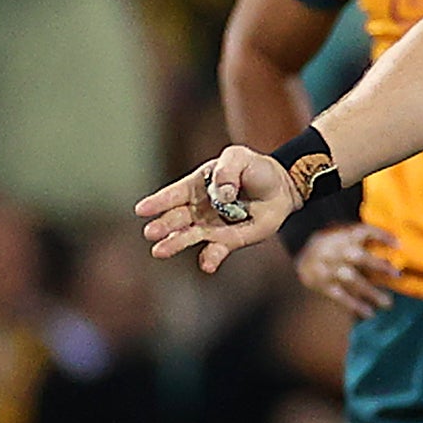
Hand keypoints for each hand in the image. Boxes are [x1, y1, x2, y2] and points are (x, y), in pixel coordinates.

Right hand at [140, 146, 296, 272]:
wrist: (281, 188)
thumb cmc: (254, 169)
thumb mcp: (239, 158)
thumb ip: (227, 170)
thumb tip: (221, 195)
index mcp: (197, 186)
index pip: (174, 194)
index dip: (158, 202)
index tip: (142, 210)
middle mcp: (200, 208)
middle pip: (177, 218)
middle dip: (163, 225)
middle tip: (151, 233)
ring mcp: (212, 226)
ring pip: (190, 236)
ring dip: (175, 243)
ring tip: (160, 251)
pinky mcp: (229, 240)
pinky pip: (216, 251)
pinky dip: (211, 258)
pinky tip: (207, 265)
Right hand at [298, 223, 400, 318]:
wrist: (302, 261)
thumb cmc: (332, 246)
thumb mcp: (343, 234)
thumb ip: (363, 238)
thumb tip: (397, 247)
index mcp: (342, 234)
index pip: (364, 231)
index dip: (382, 235)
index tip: (399, 244)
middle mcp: (335, 250)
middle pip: (359, 257)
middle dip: (379, 266)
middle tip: (397, 274)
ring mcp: (328, 269)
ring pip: (352, 280)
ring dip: (371, 292)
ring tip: (388, 303)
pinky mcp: (323, 285)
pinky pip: (340, 296)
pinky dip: (355, 305)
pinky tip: (370, 313)